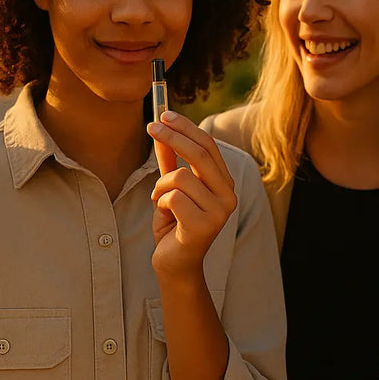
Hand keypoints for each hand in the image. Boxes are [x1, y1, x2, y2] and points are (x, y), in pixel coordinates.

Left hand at [146, 111, 236, 279]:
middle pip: (198, 153)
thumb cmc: (174, 224)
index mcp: (224, 183)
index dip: (186, 128)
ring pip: (180, 176)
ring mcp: (219, 212)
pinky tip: (165, 215)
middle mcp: (228, 195)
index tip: (164, 115)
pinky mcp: (203, 226)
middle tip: (151, 127)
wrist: (174, 264)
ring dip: (160, 187)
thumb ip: (171, 161)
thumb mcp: (171, 187)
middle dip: (172, 137)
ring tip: (160, 201)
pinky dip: (161, 202)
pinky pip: (173, 197)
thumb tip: (163, 130)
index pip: (208, 146)